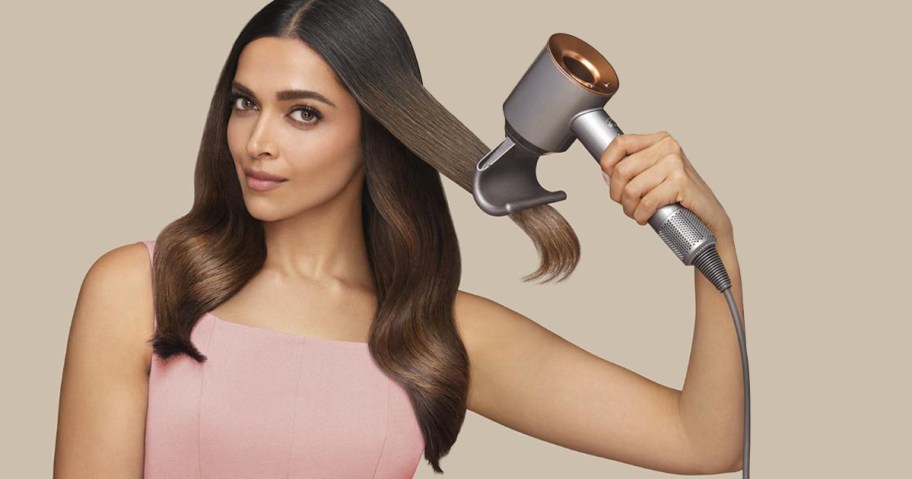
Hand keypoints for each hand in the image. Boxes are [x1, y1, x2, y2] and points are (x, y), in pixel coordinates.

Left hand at [599, 131, 731, 238]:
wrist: (709, 214)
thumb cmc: (679, 196)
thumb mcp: (654, 175)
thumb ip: (632, 168)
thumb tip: (606, 171)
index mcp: (659, 141)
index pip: (621, 142)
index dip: (607, 162)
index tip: (608, 178)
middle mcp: (668, 147)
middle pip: (621, 170)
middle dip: (617, 194)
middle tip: (626, 204)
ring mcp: (675, 163)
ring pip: (631, 189)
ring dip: (629, 208)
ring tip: (637, 212)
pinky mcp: (680, 182)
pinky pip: (646, 202)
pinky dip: (641, 215)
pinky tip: (645, 217)